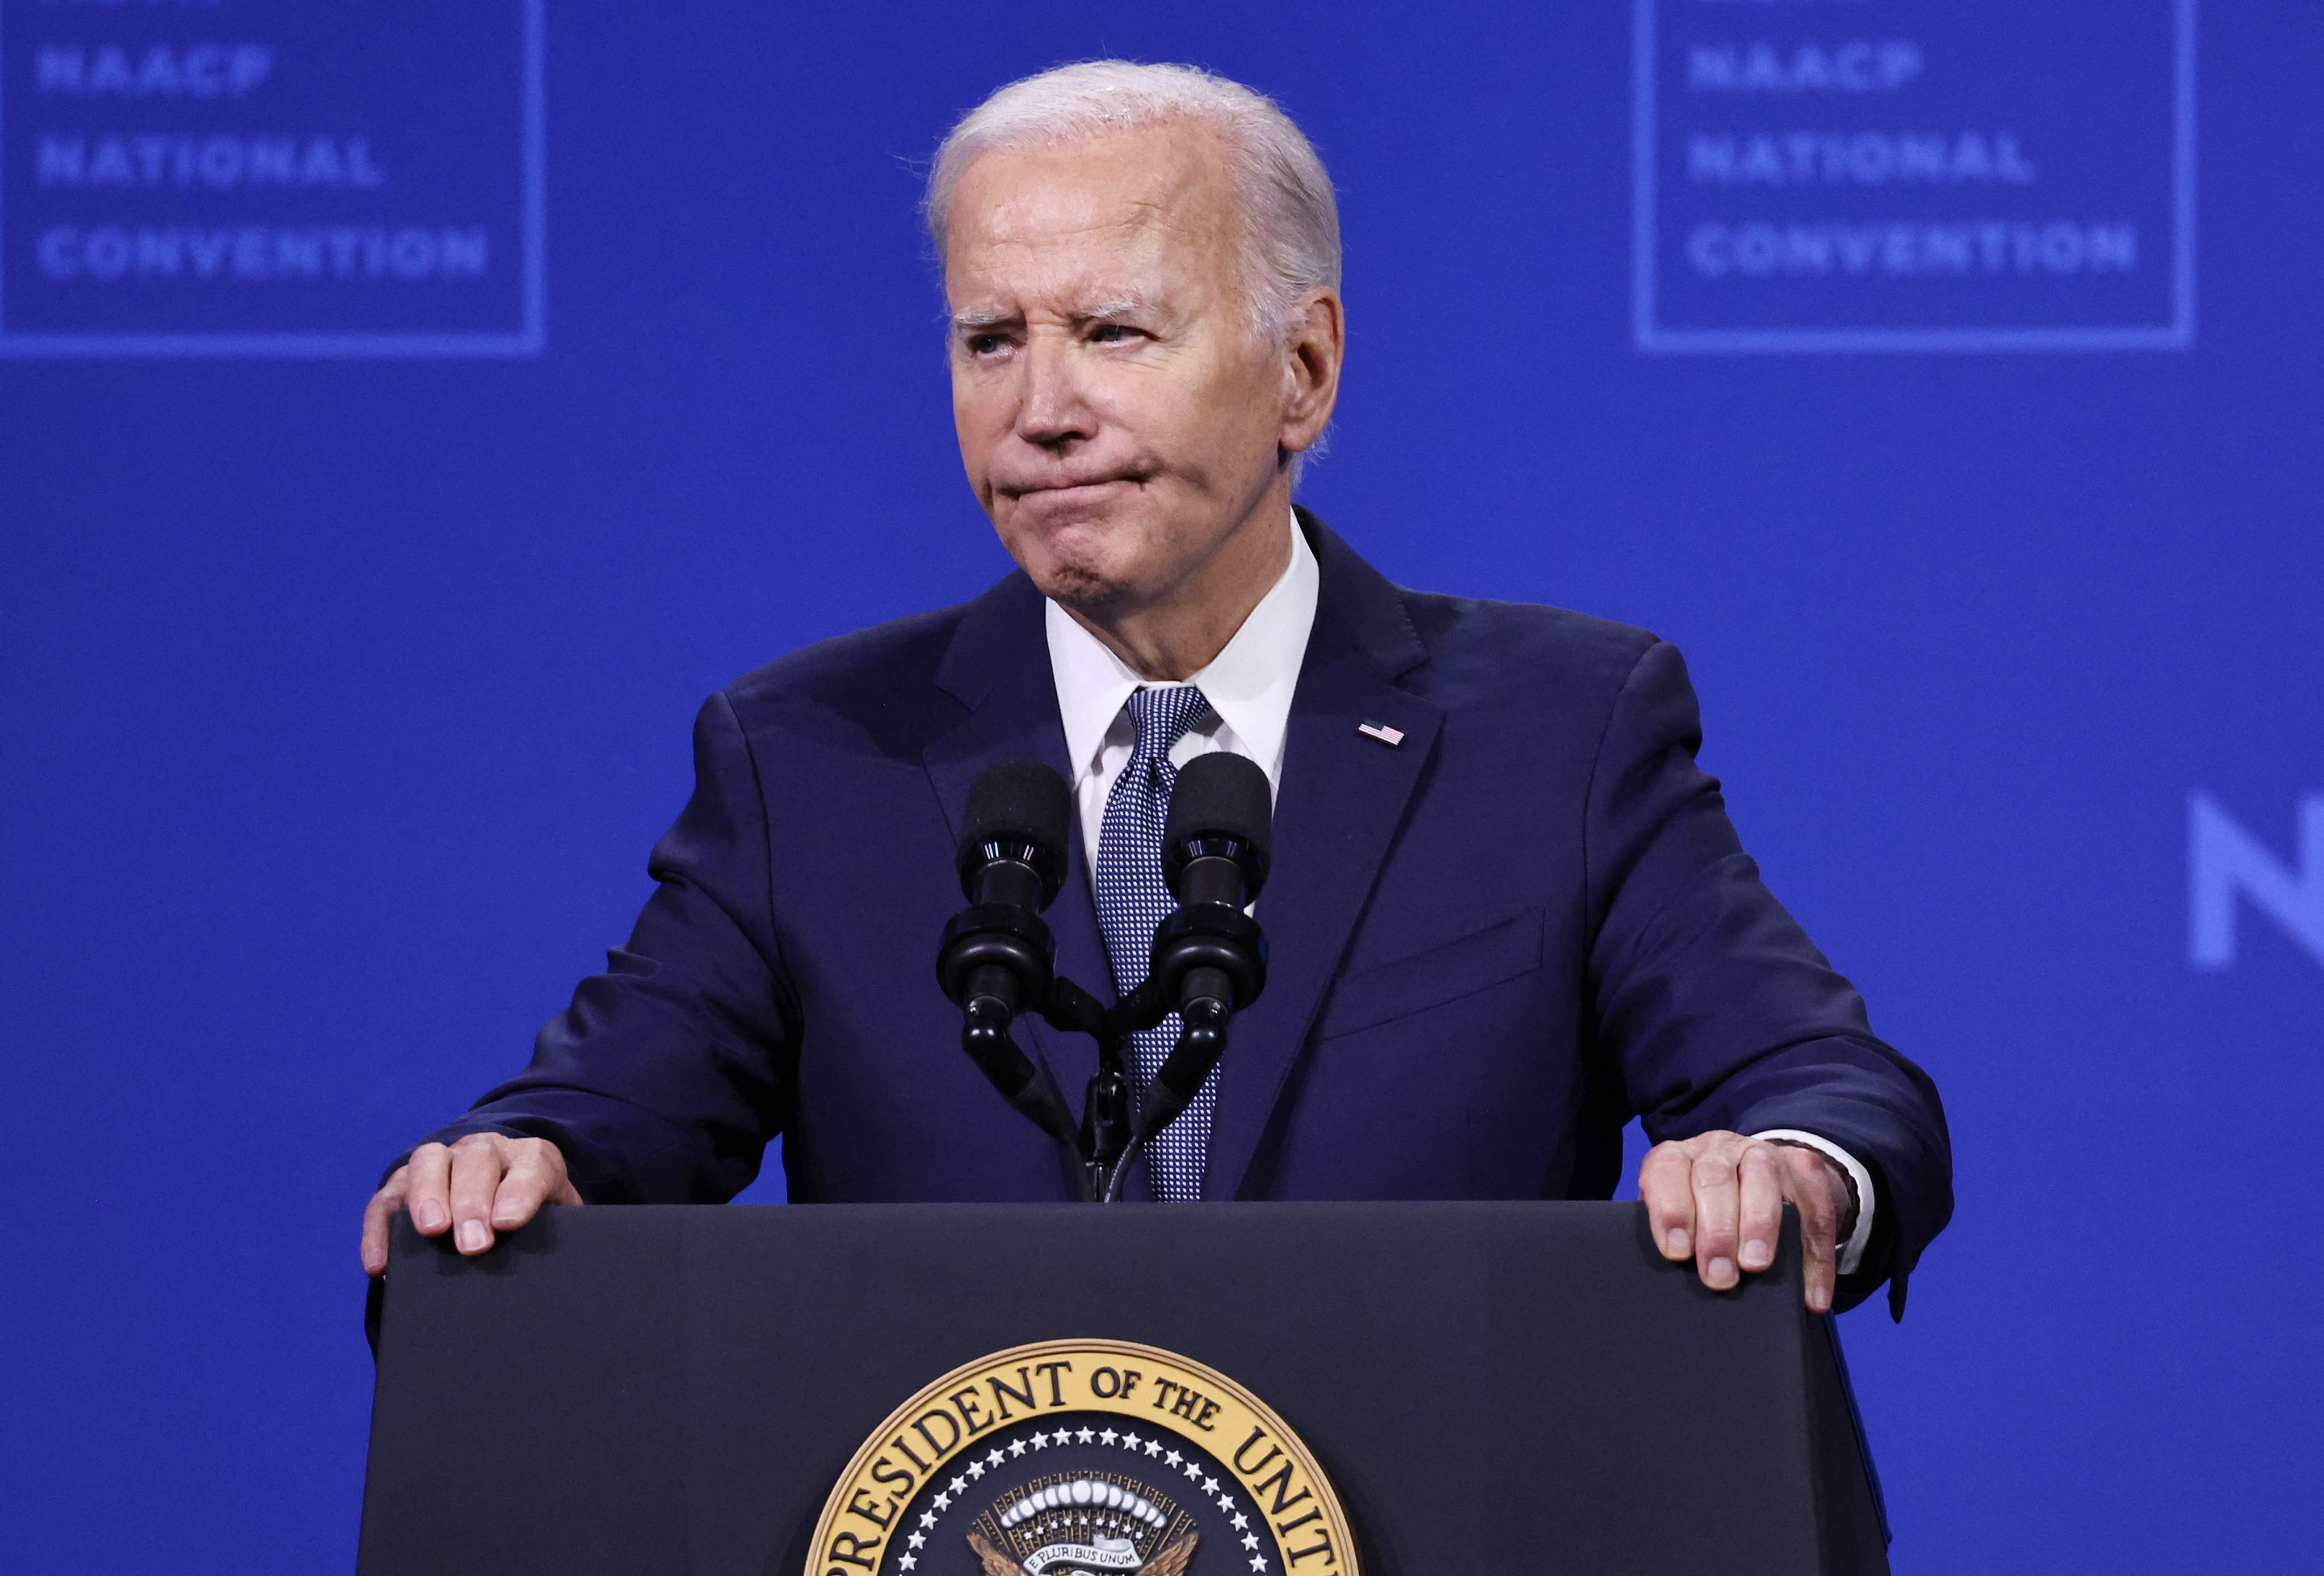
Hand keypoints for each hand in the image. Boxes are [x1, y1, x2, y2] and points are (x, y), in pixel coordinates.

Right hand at [360, 1133, 581, 1276]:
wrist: (510, 1204)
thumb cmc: (536, 1221)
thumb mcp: (557, 1224)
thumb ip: (556, 1236)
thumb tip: (551, 1274)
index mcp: (532, 1158)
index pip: (532, 1165)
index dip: (520, 1192)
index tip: (509, 1223)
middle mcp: (485, 1150)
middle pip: (476, 1160)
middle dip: (473, 1201)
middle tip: (473, 1243)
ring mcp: (442, 1161)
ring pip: (428, 1163)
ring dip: (428, 1197)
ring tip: (431, 1232)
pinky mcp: (405, 1183)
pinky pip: (386, 1200)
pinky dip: (379, 1229)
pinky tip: (379, 1264)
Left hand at [1639, 1131, 1851, 1311]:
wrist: (1764, 1177)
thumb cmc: (1706, 1210)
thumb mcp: (1683, 1214)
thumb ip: (1679, 1237)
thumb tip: (1682, 1275)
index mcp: (1681, 1158)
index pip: (1667, 1170)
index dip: (1671, 1210)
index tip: (1677, 1252)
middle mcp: (1720, 1149)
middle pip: (1714, 1177)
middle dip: (1717, 1230)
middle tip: (1719, 1276)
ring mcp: (1766, 1155)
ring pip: (1763, 1180)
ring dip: (1759, 1226)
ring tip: (1755, 1267)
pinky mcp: (1808, 1173)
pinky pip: (1816, 1213)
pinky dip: (1815, 1259)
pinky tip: (1813, 1296)